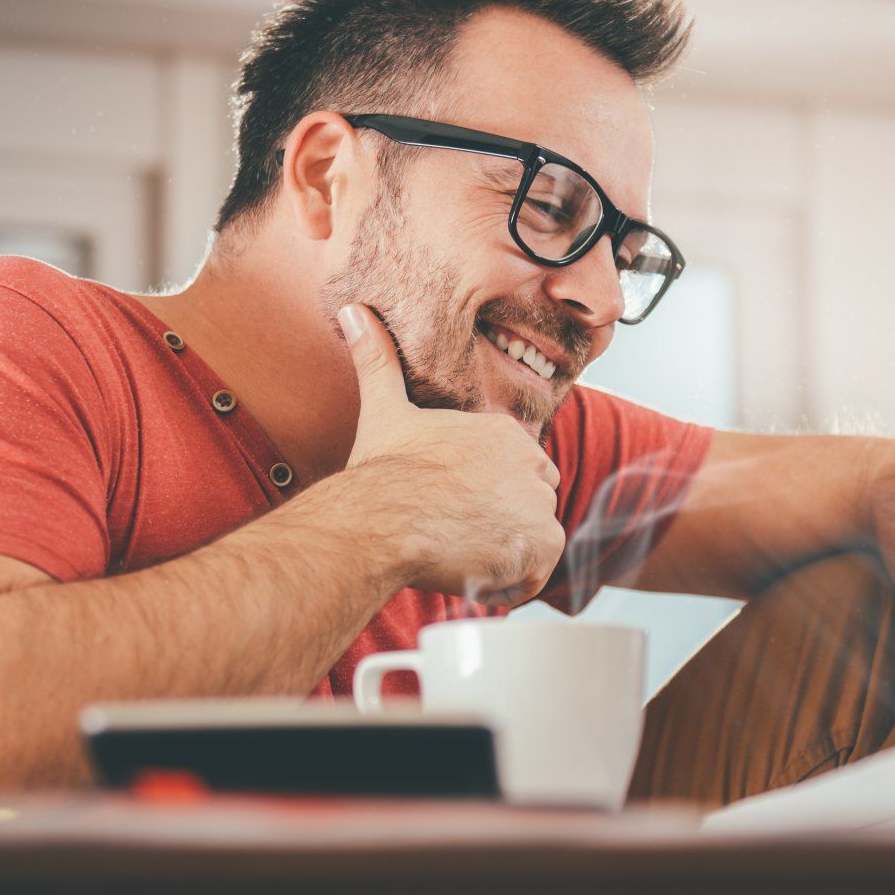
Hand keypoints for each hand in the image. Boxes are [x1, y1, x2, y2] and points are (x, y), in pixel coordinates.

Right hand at [333, 303, 565, 605]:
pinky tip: (471, 574)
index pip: (515, 471)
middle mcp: (531, 461)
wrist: (381, 520)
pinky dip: (509, 583)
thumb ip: (377, 360)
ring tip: (457, 554)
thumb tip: (353, 311)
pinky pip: (537, 573)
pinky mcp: (541, 541)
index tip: (450, 507)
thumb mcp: (383, 409)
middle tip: (452, 534)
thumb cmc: (380, 474)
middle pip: (529, 504)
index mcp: (502, 432)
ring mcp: (540, 501)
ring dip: (500, 555)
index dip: (483, 496)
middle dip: (498, 524)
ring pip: (531, 540)